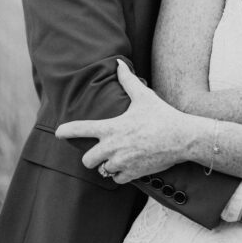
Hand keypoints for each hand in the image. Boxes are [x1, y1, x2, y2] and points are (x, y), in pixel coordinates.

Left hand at [55, 61, 189, 182]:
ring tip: (118, 156)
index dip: (67, 131)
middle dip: (92, 157)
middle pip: (87, 160)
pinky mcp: (133, 174)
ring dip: (107, 165)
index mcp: (112, 128)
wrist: (182, 138)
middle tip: (100, 151)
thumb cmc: (162, 116)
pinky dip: (120, 174)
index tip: (58, 133)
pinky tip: (128, 165)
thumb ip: (128, 81)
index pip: (81, 129)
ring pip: (103, 171)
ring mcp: (122, 162)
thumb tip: (119, 63)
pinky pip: (117, 179)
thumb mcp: (144, 96)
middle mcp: (113, 147)